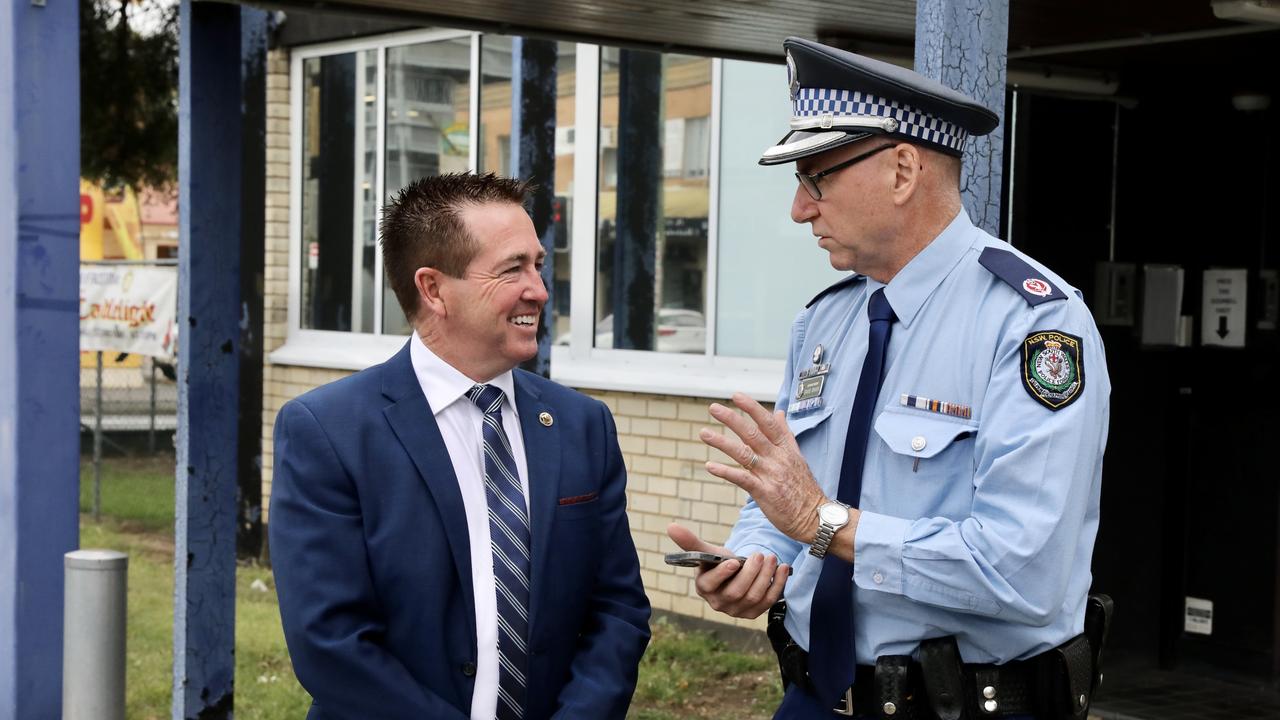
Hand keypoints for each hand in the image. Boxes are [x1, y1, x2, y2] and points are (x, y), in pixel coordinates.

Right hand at [667, 523, 788, 618]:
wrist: (734, 575)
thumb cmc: (718, 562)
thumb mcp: (707, 551)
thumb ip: (690, 541)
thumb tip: (670, 526)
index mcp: (704, 588)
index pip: (711, 584)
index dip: (723, 574)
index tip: (734, 561)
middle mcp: (719, 603)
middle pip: (736, 592)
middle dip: (750, 573)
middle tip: (760, 555)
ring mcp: (737, 611)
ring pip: (754, 596)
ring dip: (766, 577)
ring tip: (771, 558)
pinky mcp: (754, 612)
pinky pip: (768, 601)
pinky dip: (778, 584)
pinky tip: (783, 568)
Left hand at [698, 393, 825, 543]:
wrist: (816, 517)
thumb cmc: (805, 488)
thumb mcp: (797, 457)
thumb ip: (786, 434)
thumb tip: (779, 412)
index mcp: (786, 449)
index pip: (769, 422)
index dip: (752, 408)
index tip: (737, 396)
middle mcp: (778, 459)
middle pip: (753, 433)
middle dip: (732, 419)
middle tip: (714, 408)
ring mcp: (771, 475)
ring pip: (743, 453)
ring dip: (722, 442)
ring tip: (704, 433)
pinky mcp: (764, 493)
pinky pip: (742, 479)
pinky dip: (725, 471)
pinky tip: (710, 466)